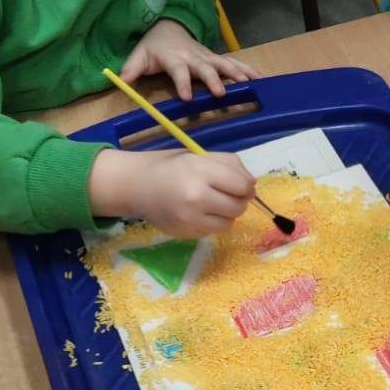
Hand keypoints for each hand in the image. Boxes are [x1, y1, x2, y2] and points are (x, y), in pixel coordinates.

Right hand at [89, 147, 255, 237]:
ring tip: (213, 203)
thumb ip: (229, 165)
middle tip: (228, 194)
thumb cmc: (171, 167)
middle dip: (239, 200)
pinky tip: (199, 212)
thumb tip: (252, 184)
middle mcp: (196, 196)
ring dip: (227, 214)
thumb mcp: (199, 156)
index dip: (247, 186)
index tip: (242, 185)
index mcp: (200, 170)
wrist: (137, 185)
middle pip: (238, 206)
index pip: (242, 185)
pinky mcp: (185, 233)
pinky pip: (213, 231)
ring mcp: (190, 218)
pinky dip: (212, 223)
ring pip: (229, 222)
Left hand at [120, 20, 260, 102]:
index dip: (183, 83)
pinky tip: (260, 79)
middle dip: (214, 79)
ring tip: (249, 84)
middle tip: (221, 93)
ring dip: (237, 73)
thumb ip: (131, 68)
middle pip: (206, 67)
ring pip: (224, 63)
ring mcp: (208, 56)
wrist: (169, 27)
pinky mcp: (217, 58)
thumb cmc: (154, 48)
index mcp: (174, 58)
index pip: (178, 70)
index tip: (187, 97)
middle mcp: (194, 57)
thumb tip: (121, 81)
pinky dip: (247, 70)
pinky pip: (234, 63)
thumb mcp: (139, 56)